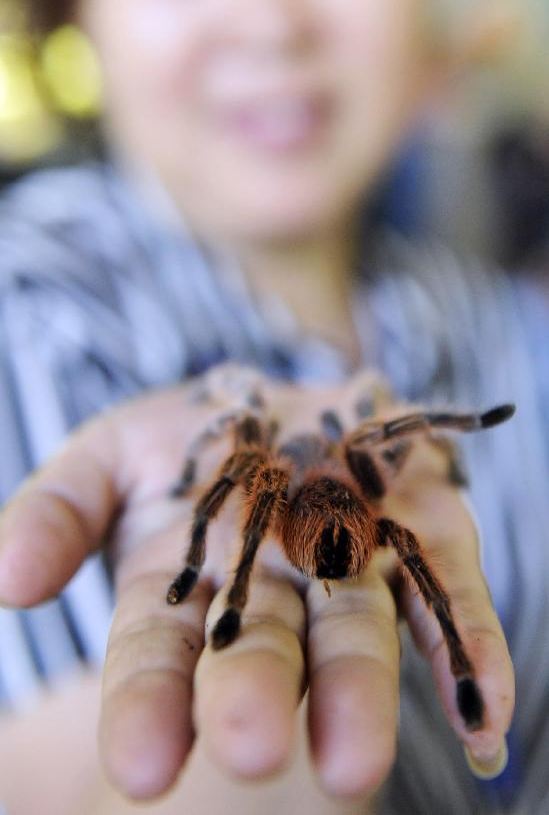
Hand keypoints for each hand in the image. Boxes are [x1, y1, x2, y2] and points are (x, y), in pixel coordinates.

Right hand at [0, 369, 513, 803]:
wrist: (286, 398)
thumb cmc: (194, 437)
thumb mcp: (107, 455)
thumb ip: (58, 511)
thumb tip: (11, 580)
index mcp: (192, 579)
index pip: (162, 651)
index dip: (150, 703)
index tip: (144, 766)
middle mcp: (274, 586)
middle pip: (266, 649)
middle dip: (258, 697)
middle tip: (257, 752)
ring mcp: (351, 560)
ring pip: (356, 632)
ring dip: (358, 693)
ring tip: (355, 763)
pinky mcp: (420, 530)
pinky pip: (446, 591)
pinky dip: (465, 647)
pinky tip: (482, 707)